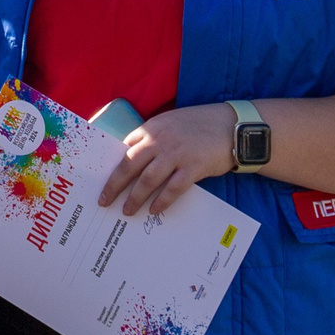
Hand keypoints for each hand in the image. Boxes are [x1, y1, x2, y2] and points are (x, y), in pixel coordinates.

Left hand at [98, 103, 237, 216]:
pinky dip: (161, 202)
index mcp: (152, 128)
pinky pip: (172, 189)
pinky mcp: (193, 168)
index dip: (112, 166)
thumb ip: (153, 137)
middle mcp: (160, 140)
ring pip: (147, 180)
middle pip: (129, 166)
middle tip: (104, 201)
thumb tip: (134, 158)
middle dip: (114, 186)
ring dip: (134, 198)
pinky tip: (154, 211)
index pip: (124, 148)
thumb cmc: (200, 125)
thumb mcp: (171, 123)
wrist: (232, 126)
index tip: (101, 180)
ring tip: (127, 211)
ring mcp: (176, 154)